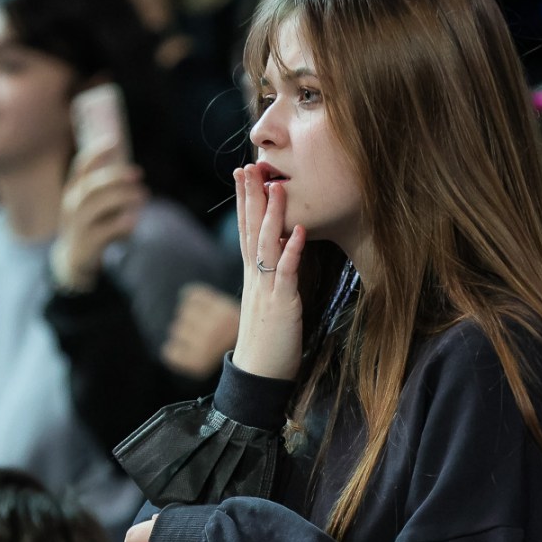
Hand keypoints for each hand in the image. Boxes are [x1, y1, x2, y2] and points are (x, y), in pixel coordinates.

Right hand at [51, 142, 146, 292]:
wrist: (74, 258)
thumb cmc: (90, 224)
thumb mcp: (93, 204)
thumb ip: (107, 189)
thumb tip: (132, 172)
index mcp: (74, 191)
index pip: (81, 167)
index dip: (96, 154)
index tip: (114, 142)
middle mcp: (73, 205)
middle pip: (91, 186)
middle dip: (114, 177)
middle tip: (138, 174)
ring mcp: (77, 224)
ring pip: (96, 205)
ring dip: (121, 197)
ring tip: (144, 194)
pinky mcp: (86, 242)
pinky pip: (103, 231)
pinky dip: (119, 224)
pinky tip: (134, 220)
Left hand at [161, 284, 241, 378]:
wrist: (251, 367)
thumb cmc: (237, 334)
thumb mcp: (231, 310)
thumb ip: (210, 300)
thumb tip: (184, 292)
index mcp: (225, 313)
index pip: (191, 296)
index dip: (193, 303)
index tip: (201, 311)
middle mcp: (215, 329)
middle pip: (182, 312)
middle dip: (189, 320)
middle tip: (203, 330)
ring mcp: (205, 348)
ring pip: (176, 330)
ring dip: (183, 334)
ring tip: (199, 341)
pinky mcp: (196, 365)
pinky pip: (169, 351)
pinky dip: (174, 352)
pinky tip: (187, 353)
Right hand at [230, 164, 305, 380]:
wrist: (258, 375)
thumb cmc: (268, 340)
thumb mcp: (268, 301)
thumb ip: (271, 277)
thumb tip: (280, 253)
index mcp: (252, 275)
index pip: (245, 230)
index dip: (244, 201)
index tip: (243, 174)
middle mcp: (255, 277)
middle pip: (250, 229)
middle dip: (251, 197)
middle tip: (248, 166)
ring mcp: (267, 289)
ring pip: (266, 244)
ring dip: (272, 215)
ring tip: (277, 186)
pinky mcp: (281, 304)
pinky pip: (286, 272)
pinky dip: (292, 250)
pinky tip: (298, 231)